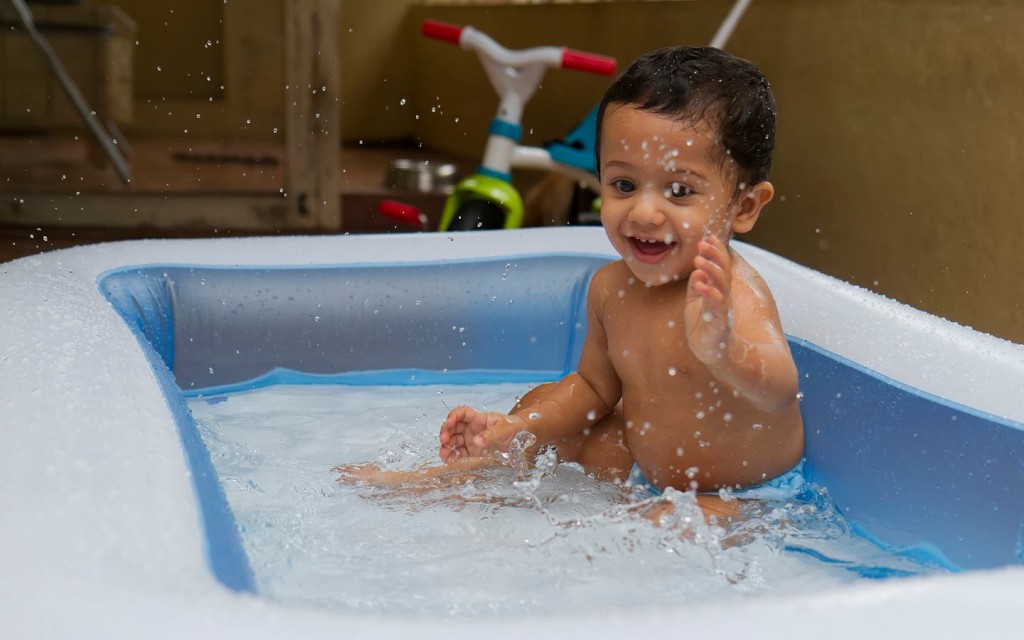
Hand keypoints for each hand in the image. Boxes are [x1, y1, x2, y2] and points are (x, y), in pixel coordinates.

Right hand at [439, 406, 525, 462]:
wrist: (520, 438)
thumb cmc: (512, 427)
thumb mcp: (503, 429)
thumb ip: (490, 434)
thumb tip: (476, 440)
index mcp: (477, 418)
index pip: (460, 413)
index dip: (453, 416)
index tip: (449, 423)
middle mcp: (470, 427)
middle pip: (452, 427)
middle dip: (445, 433)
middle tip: (443, 441)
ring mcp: (470, 439)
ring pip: (453, 441)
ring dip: (446, 447)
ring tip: (444, 455)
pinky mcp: (472, 451)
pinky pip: (459, 452)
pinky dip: (453, 456)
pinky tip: (449, 461)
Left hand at [685, 235, 732, 365]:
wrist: (711, 352)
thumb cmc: (703, 325)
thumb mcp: (695, 301)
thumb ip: (697, 284)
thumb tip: (696, 269)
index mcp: (718, 289)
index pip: (719, 266)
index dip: (715, 251)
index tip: (707, 237)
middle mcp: (723, 296)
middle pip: (723, 272)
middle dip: (715, 256)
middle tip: (704, 243)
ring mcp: (723, 309)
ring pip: (721, 286)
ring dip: (712, 271)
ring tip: (700, 260)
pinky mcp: (720, 322)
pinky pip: (716, 305)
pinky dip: (709, 293)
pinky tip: (700, 284)